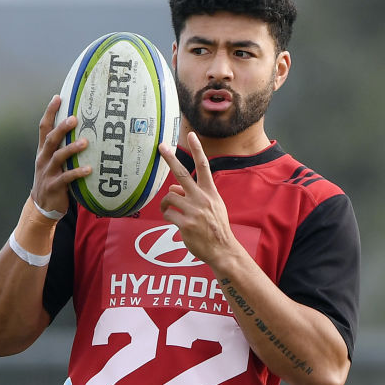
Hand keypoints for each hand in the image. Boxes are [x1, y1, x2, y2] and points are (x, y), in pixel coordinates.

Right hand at [30, 95, 90, 214]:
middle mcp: (43, 159)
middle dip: (62, 128)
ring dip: (71, 149)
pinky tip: (89, 169)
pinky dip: (77, 173)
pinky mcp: (54, 186)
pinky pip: (66, 178)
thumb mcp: (53, 161)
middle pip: (50, 139)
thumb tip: (85, 129)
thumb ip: (63, 147)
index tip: (58, 97)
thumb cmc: (53, 179)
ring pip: (58, 157)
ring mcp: (47, 172)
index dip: (50, 112)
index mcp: (43, 150)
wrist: (42, 206)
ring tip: (85, 143)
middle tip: (74, 118)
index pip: (44, 127)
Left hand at [157, 133, 235, 264]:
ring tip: (170, 210)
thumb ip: (193, 196)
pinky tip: (174, 221)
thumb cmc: (215, 227)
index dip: (198, 150)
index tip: (191, 135)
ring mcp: (194, 211)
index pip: (203, 166)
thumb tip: (172, 188)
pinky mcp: (185, 224)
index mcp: (210, 192)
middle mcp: (202, 198)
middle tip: (161, 146)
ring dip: (167, 203)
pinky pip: (168, 214)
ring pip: (170, 197)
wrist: (222, 249)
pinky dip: (168, 216)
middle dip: (171, 159)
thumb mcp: (210, 208)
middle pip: (182, 174)